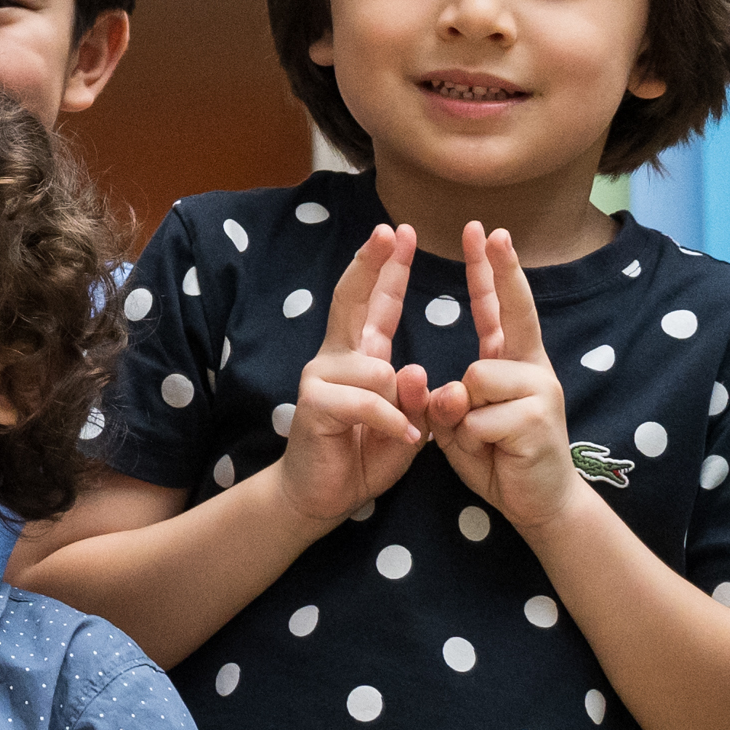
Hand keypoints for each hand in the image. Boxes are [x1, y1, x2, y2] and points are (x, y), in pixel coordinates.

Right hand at [270, 224, 455, 525]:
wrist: (320, 497)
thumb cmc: (362, 457)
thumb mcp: (406, 426)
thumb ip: (415, 400)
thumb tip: (412, 370)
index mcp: (359, 356)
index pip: (375, 304)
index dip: (387, 269)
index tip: (399, 233)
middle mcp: (335, 357)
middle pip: (351, 299)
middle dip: (373, 263)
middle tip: (390, 231)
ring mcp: (320, 376)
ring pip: (379, 367)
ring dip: (398, 402)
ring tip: (398, 432)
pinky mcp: (315, 402)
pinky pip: (368, 400)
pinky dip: (388, 421)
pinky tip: (398, 438)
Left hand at [434, 226, 591, 521]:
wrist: (541, 505)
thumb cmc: (500, 459)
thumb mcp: (461, 427)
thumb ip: (449, 402)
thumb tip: (452, 389)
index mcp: (516, 364)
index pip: (502, 309)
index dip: (494, 271)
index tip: (488, 232)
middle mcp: (534, 368)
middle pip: (507, 319)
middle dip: (499, 271)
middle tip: (489, 229)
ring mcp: (540, 391)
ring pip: (474, 379)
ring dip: (464, 418)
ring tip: (485, 441)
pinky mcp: (537, 418)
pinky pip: (479, 417)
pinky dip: (473, 440)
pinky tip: (496, 454)